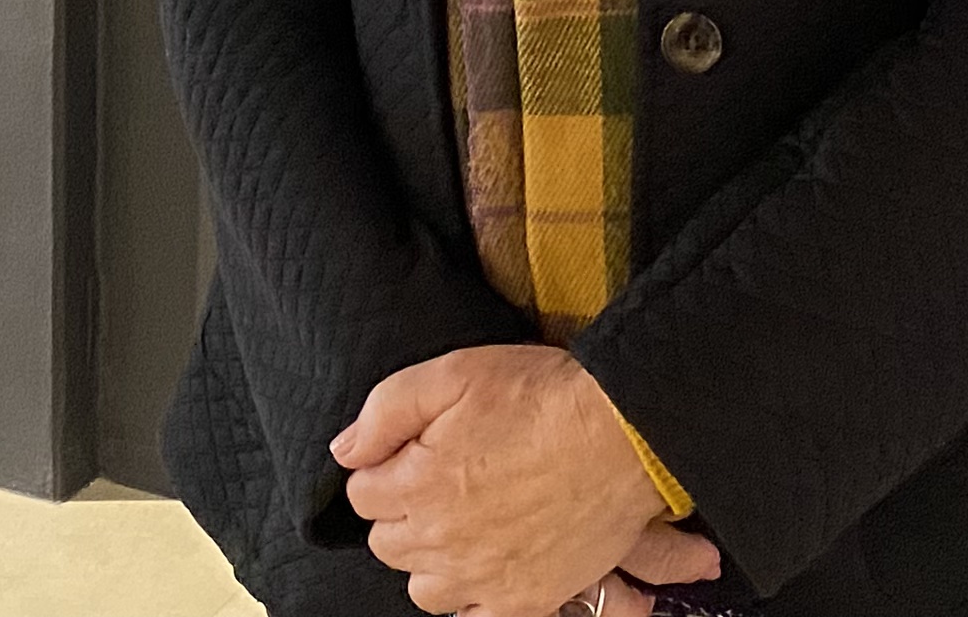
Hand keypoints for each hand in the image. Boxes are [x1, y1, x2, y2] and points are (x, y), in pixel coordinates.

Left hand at [331, 345, 724, 616]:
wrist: (622, 433)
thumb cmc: (538, 397)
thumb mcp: (452, 374)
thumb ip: (384, 412)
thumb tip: (345, 452)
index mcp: (417, 487)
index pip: (361, 494)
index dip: (384, 466)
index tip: (411, 451)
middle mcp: (442, 544)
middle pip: (387, 544)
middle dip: (401, 511)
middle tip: (438, 480)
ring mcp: (485, 580)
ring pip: (424, 590)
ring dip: (431, 559)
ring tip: (460, 523)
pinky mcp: (527, 600)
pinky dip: (473, 597)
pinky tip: (487, 564)